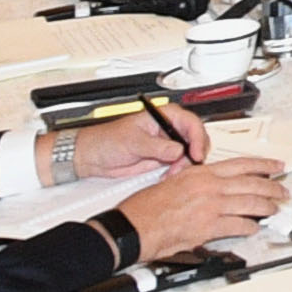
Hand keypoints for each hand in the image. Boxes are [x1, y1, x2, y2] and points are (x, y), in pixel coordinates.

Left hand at [61, 106, 205, 181]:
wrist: (94, 157)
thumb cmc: (107, 140)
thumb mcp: (133, 141)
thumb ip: (156, 146)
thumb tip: (177, 150)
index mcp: (164, 115)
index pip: (191, 123)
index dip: (197, 138)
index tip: (196, 154)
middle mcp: (168, 129)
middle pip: (195, 139)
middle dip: (193, 154)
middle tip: (182, 167)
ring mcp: (167, 145)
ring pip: (190, 154)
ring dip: (185, 166)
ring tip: (171, 173)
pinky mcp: (163, 159)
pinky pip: (180, 165)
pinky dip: (178, 173)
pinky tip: (168, 176)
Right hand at [123, 155, 287, 261]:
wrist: (133, 226)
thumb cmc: (145, 208)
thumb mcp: (173, 182)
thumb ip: (196, 183)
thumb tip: (212, 187)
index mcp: (200, 173)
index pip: (241, 164)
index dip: (263, 165)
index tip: (276, 166)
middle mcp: (209, 186)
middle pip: (252, 184)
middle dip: (272, 188)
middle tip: (283, 191)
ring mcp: (210, 207)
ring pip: (250, 204)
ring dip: (266, 207)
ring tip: (273, 209)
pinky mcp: (207, 227)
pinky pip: (237, 225)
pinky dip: (249, 227)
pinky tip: (254, 228)